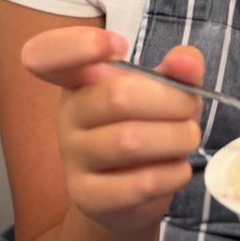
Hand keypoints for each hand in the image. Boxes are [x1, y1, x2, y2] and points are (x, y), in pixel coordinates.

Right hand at [21, 26, 203, 234]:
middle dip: (172, 102)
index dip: (80, 44)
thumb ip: (179, 70)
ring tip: (188, 139)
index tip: (120, 46)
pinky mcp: (88, 196)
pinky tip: (177, 169)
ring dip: (177, 138)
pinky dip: (173, 173)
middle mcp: (68, 116)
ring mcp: (73, 158)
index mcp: (79, 80)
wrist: (131, 195)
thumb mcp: (166, 92)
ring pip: (131, 141)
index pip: (49, 54)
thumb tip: (187, 62)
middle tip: (190, 111)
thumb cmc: (149, 127)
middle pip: (118, 97)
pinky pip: (140, 182)